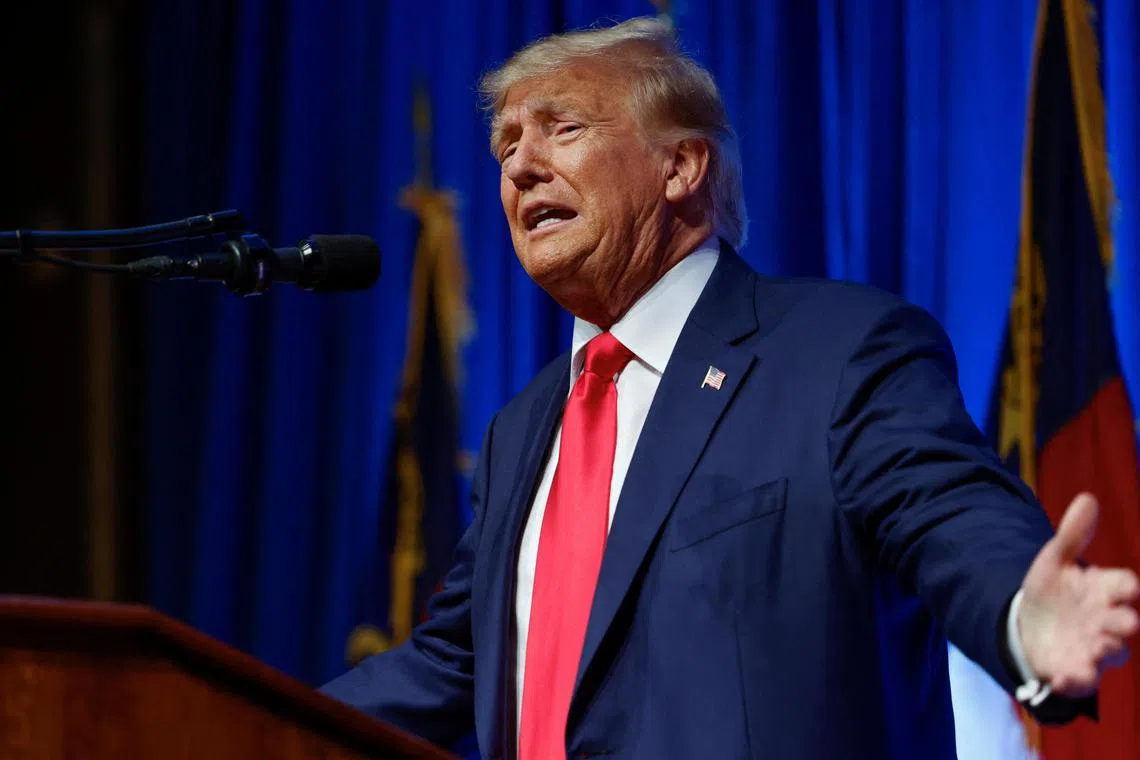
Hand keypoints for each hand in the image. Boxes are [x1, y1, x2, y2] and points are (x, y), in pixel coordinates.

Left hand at [1018, 492, 1139, 696]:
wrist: (1029, 622)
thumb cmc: (1053, 589)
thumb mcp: (1055, 559)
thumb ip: (1072, 535)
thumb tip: (1087, 498)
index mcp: (1105, 590)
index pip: (1125, 586)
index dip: (1127, 586)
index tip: (1128, 587)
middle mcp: (1106, 620)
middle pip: (1125, 623)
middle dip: (1124, 622)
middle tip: (1123, 622)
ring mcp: (1093, 647)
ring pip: (1112, 653)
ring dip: (1107, 651)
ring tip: (1097, 647)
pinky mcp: (1075, 670)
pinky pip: (1081, 679)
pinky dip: (1074, 680)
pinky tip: (1061, 677)